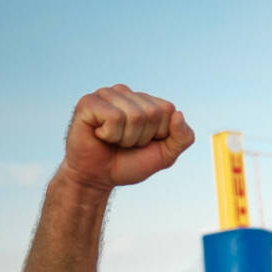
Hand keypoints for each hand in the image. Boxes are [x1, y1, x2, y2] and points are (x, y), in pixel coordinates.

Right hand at [61, 85, 193, 190]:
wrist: (97, 178)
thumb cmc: (129, 163)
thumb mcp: (166, 155)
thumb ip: (182, 137)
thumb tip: (178, 113)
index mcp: (145, 100)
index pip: (168, 110)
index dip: (159, 134)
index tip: (142, 142)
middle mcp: (126, 93)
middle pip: (152, 113)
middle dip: (142, 137)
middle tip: (124, 143)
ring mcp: (106, 94)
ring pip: (134, 115)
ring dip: (125, 138)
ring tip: (112, 140)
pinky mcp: (88, 102)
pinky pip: (114, 117)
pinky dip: (110, 135)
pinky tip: (99, 135)